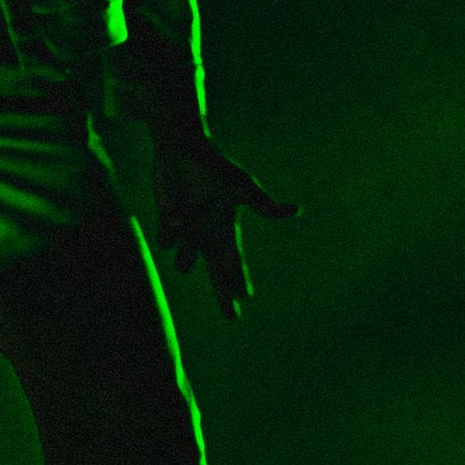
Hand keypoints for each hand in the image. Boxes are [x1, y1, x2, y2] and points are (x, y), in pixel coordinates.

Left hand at [151, 130, 298, 321]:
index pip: (234, 261)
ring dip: (187, 259)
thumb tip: (298, 211)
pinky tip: (175, 214)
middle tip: (232, 318)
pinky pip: (167, 238)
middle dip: (224, 294)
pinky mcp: (167, 219)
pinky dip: (171, 230)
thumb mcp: (242, 186)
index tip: (246, 299)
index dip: (239, 280)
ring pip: (185, 260)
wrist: (183, 147)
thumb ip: (265, 204)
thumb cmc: (215, 165)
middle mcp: (207, 233)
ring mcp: (187, 228)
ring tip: (188, 253)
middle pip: (216, 272)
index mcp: (225, 228)